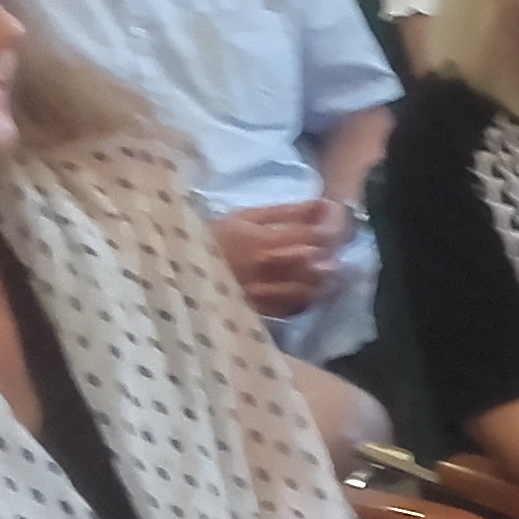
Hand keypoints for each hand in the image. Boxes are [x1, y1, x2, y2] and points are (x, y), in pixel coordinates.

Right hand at [212, 204, 337, 317]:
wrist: (178, 268)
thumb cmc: (215, 236)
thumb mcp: (247, 217)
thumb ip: (287, 213)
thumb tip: (323, 206)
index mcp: (263, 242)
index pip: (312, 239)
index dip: (333, 233)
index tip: (340, 229)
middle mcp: (266, 271)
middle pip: (315, 267)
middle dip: (333, 258)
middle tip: (340, 252)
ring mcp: (263, 295)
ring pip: (308, 292)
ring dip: (325, 281)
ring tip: (331, 272)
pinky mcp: (259, 313)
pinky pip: (293, 309)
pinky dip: (308, 299)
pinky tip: (311, 290)